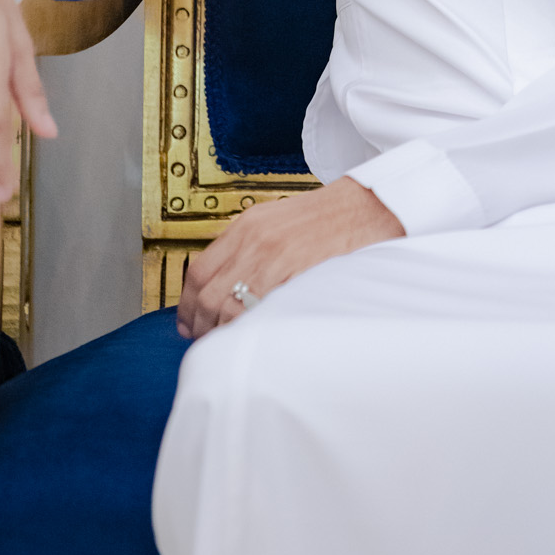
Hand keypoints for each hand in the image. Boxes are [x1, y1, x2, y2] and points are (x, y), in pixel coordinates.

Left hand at [176, 176, 403, 338]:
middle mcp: (255, 244)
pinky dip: (251, 331)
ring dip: (222, 333)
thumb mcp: (275, 219)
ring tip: (227, 345)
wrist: (366, 209)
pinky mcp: (297, 280)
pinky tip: (254, 339)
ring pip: (230, 311)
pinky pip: (262, 315)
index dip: (188, 305)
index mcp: (246, 227)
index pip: (199, 272)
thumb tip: (220, 284)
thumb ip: (245, 246)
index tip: (189, 321)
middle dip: (201, 326)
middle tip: (203, 340)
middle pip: (210, 297)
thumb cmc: (324, 217)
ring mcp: (276, 263)